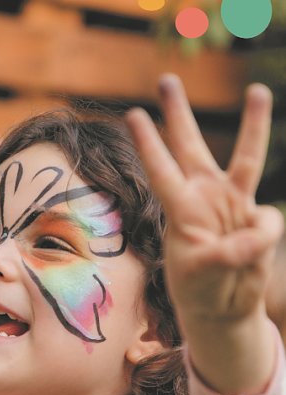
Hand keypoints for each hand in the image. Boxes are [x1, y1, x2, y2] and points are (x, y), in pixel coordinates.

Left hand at [126, 74, 282, 325]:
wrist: (223, 309)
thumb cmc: (200, 290)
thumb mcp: (206, 275)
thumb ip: (233, 252)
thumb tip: (261, 227)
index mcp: (179, 208)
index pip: (160, 169)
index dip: (150, 143)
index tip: (132, 113)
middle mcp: (203, 196)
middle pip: (190, 146)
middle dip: (178, 113)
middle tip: (166, 78)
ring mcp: (232, 203)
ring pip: (244, 157)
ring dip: (252, 123)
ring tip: (257, 88)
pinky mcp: (257, 217)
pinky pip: (268, 222)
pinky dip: (263, 240)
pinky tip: (249, 260)